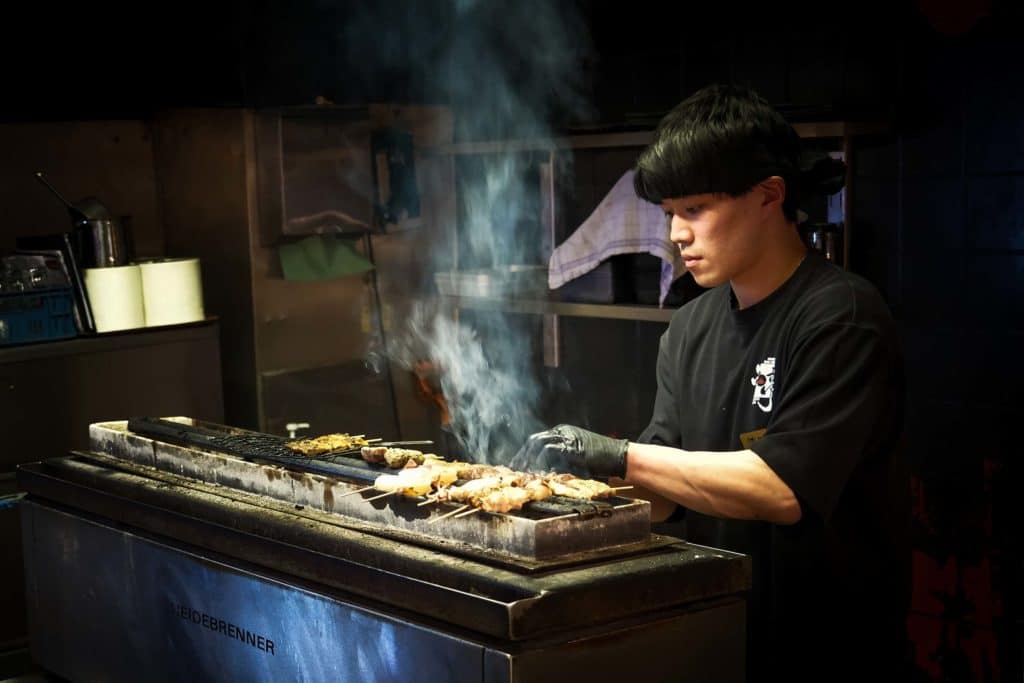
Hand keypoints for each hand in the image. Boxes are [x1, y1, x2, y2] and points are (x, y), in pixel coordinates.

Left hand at [510, 424, 627, 477]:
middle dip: (522, 455)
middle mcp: (563, 432)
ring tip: (522, 472)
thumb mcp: (576, 460)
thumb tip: (543, 472)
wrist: (619, 457)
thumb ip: (560, 462)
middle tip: (513, 468)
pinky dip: (541, 462)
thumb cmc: (600, 461)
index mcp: (563, 432)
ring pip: (539, 444)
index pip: (537, 440)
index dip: (525, 452)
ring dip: (528, 459)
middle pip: (534, 440)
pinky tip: (537, 472)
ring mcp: (568, 438)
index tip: (516, 464)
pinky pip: (551, 452)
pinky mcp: (572, 447)